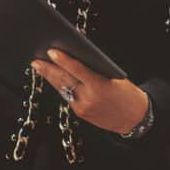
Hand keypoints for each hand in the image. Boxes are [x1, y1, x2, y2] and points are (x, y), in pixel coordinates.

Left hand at [32, 49, 148, 134]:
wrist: (134, 118)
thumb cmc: (127, 93)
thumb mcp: (115, 77)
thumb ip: (95, 70)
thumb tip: (76, 58)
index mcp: (100, 86)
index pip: (77, 70)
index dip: (63, 60)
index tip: (51, 52)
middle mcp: (89, 98)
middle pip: (64, 81)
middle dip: (48, 70)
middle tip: (36, 60)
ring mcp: (83, 107)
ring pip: (63, 89)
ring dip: (50, 78)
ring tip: (40, 67)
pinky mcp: (80, 114)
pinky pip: (67, 97)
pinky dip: (61, 87)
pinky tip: (54, 80)